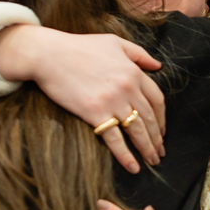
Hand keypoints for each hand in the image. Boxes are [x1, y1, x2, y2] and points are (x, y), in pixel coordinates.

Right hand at [0, 25, 165, 172]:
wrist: (48, 54)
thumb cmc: (79, 46)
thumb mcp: (114, 42)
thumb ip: (139, 54)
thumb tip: (158, 66)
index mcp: (134, 72)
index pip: (157, 100)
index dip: (162, 118)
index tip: (162, 130)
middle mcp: (128, 88)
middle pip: (150, 118)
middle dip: (157, 138)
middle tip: (160, 152)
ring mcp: (112, 102)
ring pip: (137, 131)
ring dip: (147, 149)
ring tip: (152, 161)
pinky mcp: (95, 113)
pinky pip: (115, 139)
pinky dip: (126, 155)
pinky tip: (133, 167)